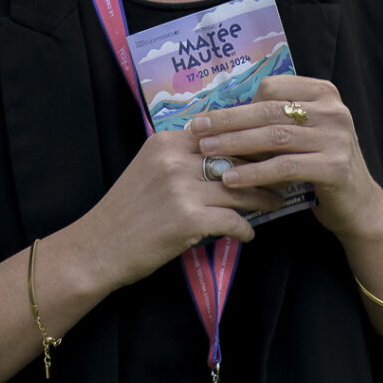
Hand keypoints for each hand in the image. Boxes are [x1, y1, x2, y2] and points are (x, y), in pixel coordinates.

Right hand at [76, 130, 283, 291]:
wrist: (97, 248)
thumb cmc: (125, 212)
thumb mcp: (149, 170)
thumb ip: (182, 158)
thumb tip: (225, 158)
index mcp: (166, 141)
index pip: (220, 134)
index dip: (249, 142)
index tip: (270, 149)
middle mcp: (175, 159)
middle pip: (234, 159)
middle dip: (264, 167)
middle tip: (285, 174)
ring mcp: (181, 188)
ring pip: (239, 189)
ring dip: (262, 198)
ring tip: (276, 202)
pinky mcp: (188, 219)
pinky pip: (232, 220)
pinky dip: (244, 229)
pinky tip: (249, 234)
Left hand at [191, 76, 382, 240]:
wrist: (358, 205)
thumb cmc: (320, 165)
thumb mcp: (302, 135)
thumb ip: (273, 121)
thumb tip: (219, 118)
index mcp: (324, 93)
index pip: (273, 87)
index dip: (239, 102)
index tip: (209, 117)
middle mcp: (333, 110)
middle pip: (269, 110)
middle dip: (228, 121)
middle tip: (197, 131)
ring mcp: (337, 137)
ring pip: (275, 137)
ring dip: (236, 144)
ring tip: (207, 154)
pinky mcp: (335, 166)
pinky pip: (285, 167)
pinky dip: (254, 173)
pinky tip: (232, 179)